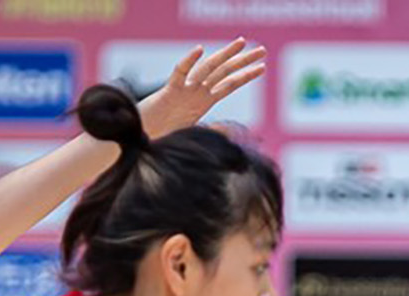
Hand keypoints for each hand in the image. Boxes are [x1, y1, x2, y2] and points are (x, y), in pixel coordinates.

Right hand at [138, 39, 267, 138]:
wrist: (145, 139)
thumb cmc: (167, 136)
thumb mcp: (195, 134)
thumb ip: (212, 132)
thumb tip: (229, 132)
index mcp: (204, 101)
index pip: (230, 84)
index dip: (246, 75)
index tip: (262, 67)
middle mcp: (197, 91)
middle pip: (224, 72)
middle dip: (243, 60)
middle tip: (262, 50)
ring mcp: (185, 90)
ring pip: (208, 68)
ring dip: (226, 55)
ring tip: (242, 43)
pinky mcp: (169, 92)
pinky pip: (179, 73)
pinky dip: (188, 62)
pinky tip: (199, 50)